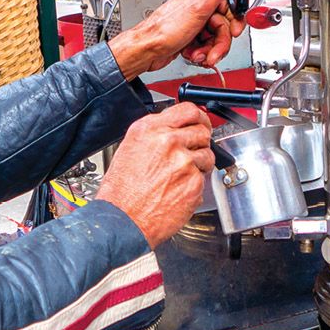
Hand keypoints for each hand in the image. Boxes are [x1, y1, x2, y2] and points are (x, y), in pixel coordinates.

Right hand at [95, 103, 214, 247]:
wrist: (123, 219)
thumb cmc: (122, 190)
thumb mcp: (130, 148)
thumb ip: (156, 134)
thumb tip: (174, 129)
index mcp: (150, 129)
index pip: (187, 110)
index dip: (198, 117)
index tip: (200, 122)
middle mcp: (168, 141)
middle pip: (202, 130)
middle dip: (200, 141)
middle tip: (193, 152)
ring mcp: (183, 162)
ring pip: (207, 155)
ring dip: (199, 164)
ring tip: (181, 176)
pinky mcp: (194, 183)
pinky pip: (205, 178)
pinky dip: (195, 184)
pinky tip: (178, 189)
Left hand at [108, 0, 254, 79]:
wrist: (147, 50)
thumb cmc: (166, 28)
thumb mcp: (201, 5)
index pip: (231, 5)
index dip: (234, 21)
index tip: (234, 32)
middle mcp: (198, 7)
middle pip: (224, 27)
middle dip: (219, 42)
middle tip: (213, 50)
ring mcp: (194, 23)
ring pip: (215, 39)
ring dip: (209, 50)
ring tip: (198, 53)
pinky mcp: (190, 37)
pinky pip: (206, 47)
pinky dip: (201, 54)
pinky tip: (192, 54)